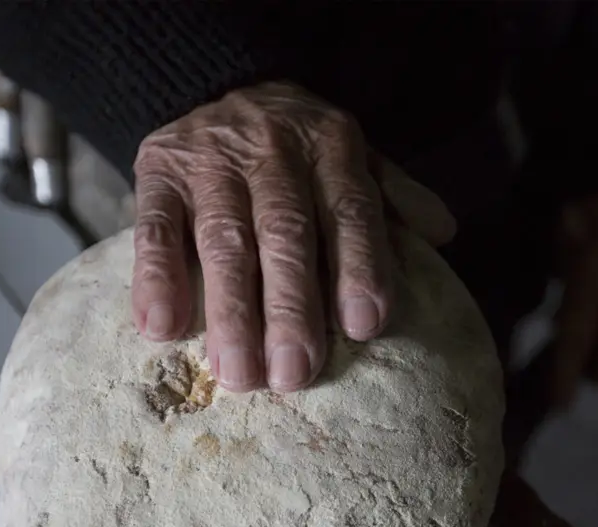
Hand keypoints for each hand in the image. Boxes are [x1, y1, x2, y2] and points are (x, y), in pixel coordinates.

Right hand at [131, 81, 456, 391]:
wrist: (219, 82)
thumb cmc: (300, 147)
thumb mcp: (353, 154)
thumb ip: (395, 194)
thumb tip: (445, 232)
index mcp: (330, 146)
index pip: (350, 208)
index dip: (359, 265)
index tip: (364, 326)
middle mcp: (272, 149)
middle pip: (284, 232)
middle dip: (291, 306)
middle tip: (294, 373)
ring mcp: (209, 159)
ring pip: (222, 238)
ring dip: (230, 309)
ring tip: (238, 373)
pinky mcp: (157, 170)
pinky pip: (153, 226)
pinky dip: (155, 277)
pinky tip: (161, 326)